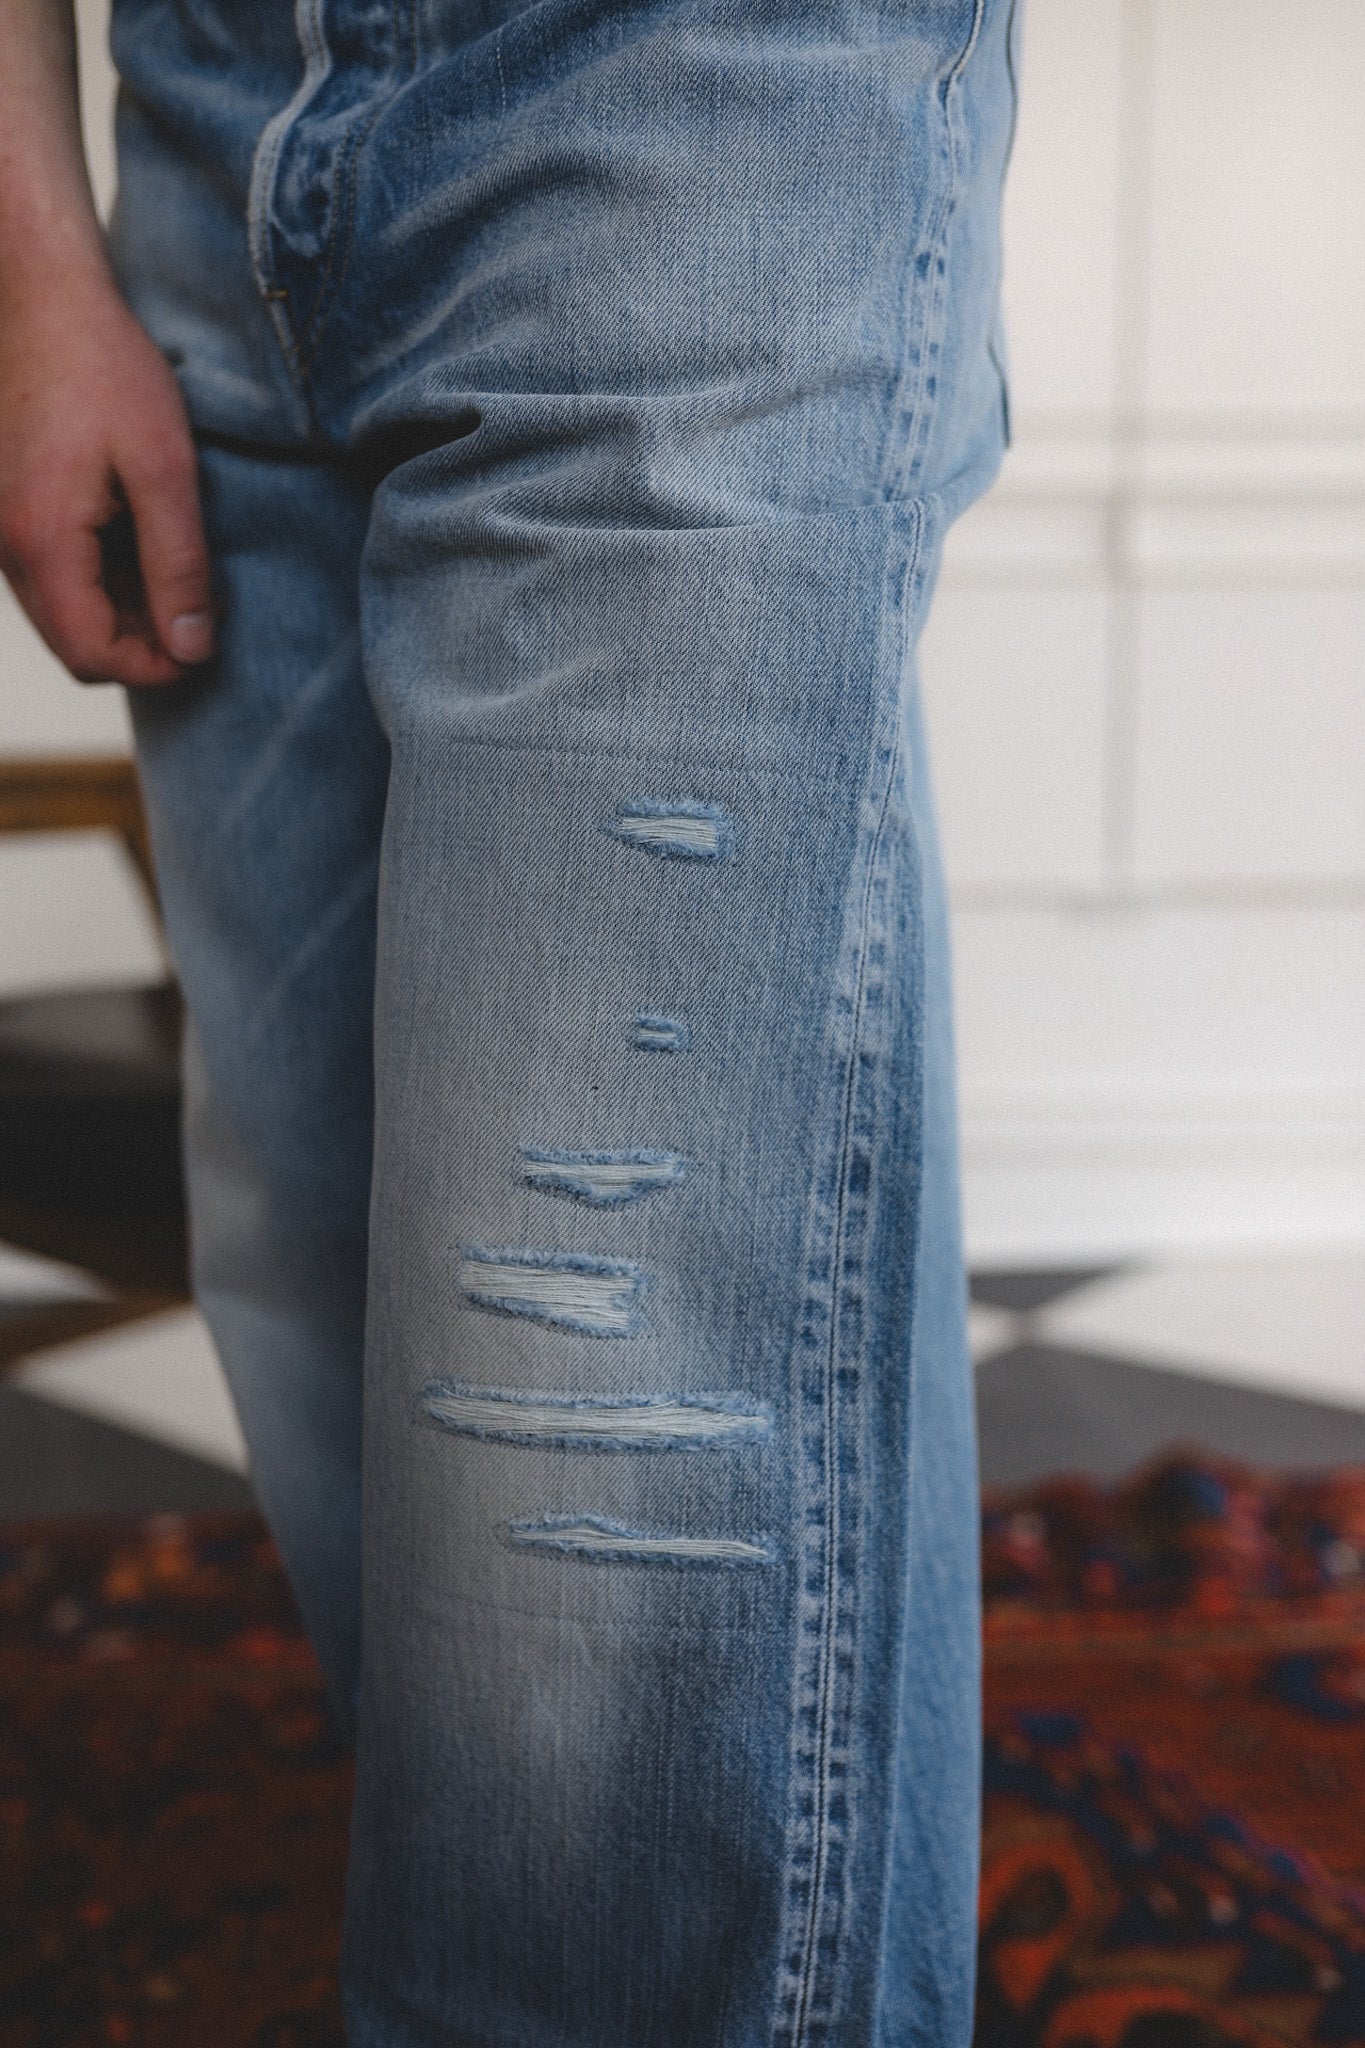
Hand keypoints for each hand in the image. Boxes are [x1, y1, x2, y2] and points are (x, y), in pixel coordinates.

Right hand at [0, 267, 212, 686]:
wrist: (37, 292)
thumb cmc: (103, 366)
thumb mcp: (165, 468)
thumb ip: (179, 565)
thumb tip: (192, 648)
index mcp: (41, 540)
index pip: (92, 655)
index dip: (154, 667)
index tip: (205, 644)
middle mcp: (5, 544)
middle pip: (73, 643)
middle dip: (140, 644)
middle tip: (199, 609)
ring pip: (61, 612)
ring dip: (122, 611)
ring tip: (176, 569)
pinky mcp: (3, 507)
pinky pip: (50, 572)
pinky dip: (98, 577)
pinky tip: (140, 539)